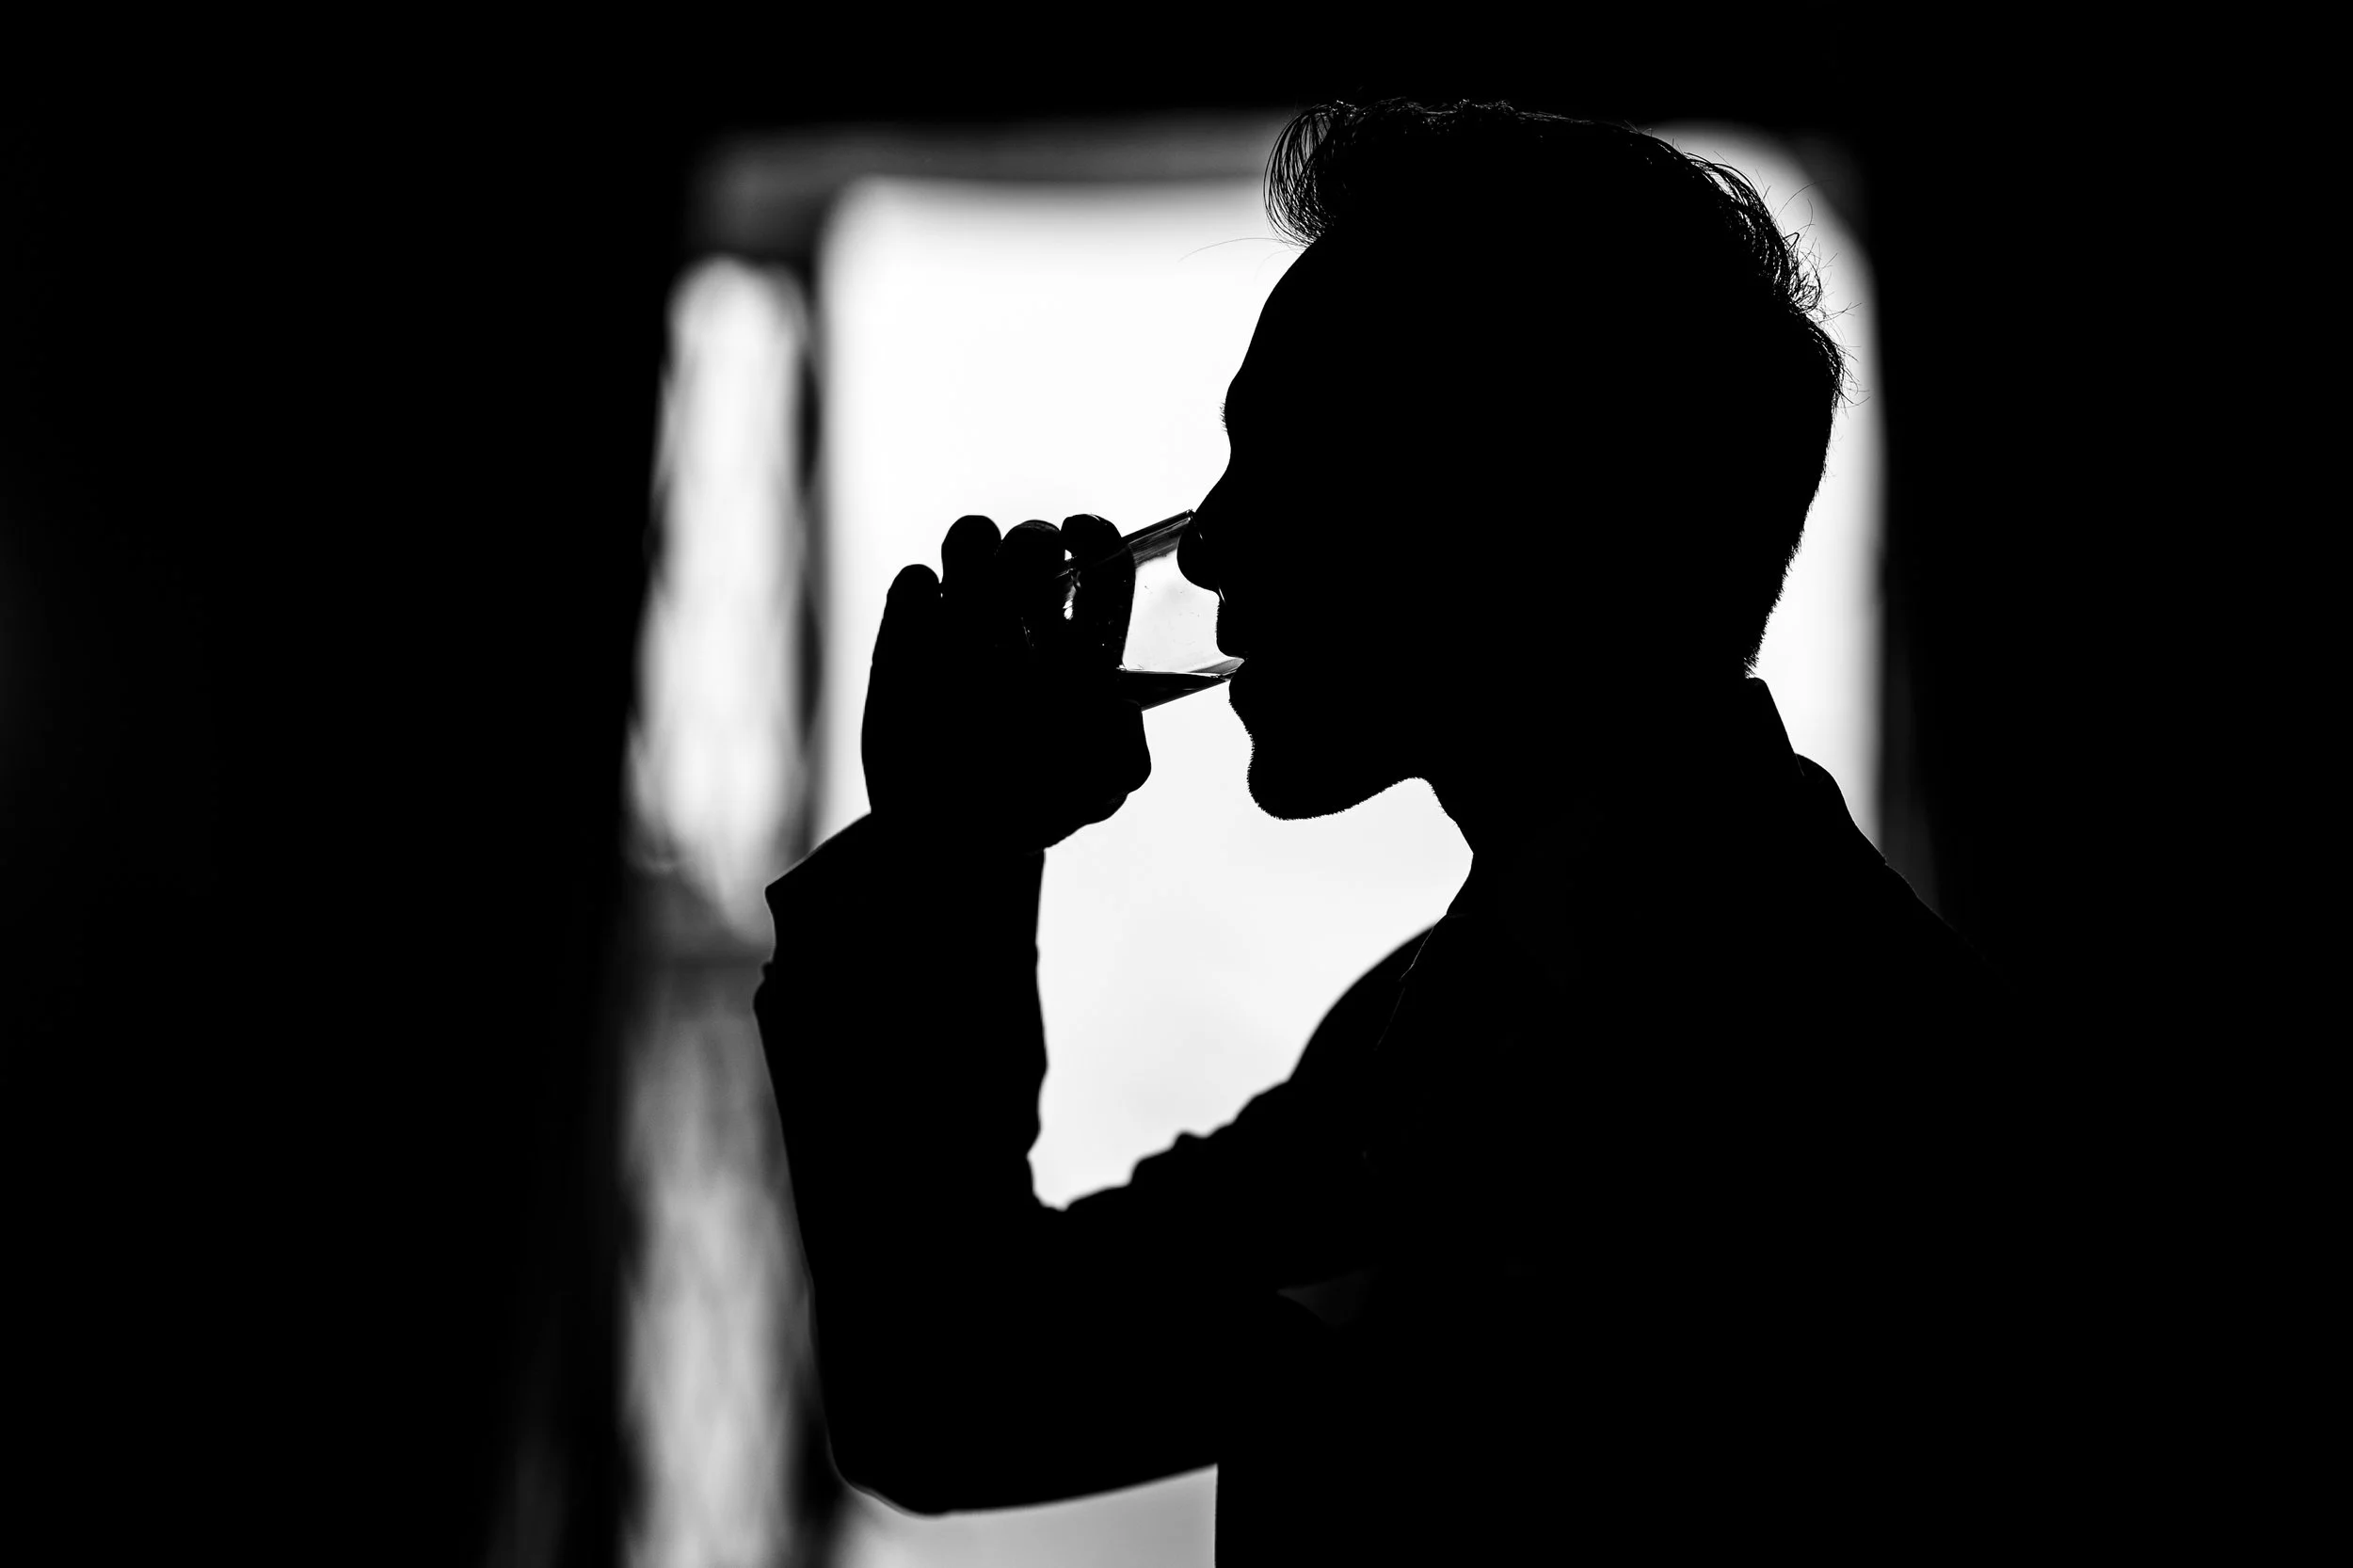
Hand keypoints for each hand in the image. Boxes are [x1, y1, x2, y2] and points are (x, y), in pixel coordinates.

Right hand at [863, 513, 1147, 857]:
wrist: (944, 839)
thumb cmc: (1032, 806)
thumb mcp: (1095, 791)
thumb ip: (1125, 756)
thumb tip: (1121, 705)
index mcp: (1080, 641)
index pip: (1101, 563)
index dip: (1098, 537)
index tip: (1080, 535)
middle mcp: (1023, 616)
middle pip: (1034, 541)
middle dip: (1032, 544)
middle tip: (1025, 586)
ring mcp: (961, 620)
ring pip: (972, 540)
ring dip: (974, 552)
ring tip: (971, 611)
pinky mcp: (903, 637)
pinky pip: (913, 582)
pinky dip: (921, 597)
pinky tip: (926, 646)